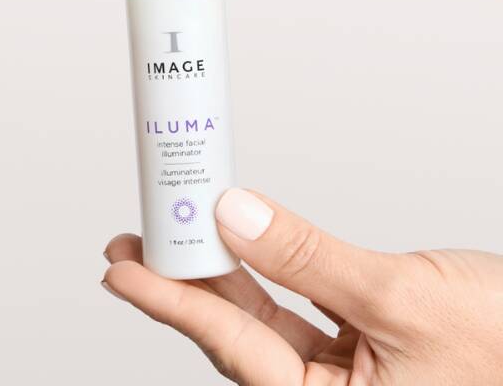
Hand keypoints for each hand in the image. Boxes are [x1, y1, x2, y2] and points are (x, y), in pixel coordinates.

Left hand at [102, 189, 502, 384]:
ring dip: (220, 275)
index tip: (124, 269)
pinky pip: (295, 306)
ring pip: (263, 318)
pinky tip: (239, 246)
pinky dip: (266, 272)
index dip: (172, 303)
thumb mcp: (399, 297)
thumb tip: (236, 217)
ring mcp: (342, 373)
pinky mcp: (356, 346)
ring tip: (178, 235)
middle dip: (185, 286)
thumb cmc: (501, 346)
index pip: (234, 349)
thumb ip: (310, 259)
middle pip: (238, 335)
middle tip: (138, 242)